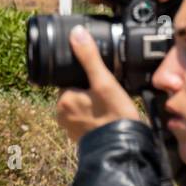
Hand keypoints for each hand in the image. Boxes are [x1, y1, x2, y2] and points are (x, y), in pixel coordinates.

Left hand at [56, 25, 141, 144]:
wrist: (123, 151)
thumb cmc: (114, 116)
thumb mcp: (104, 82)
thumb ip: (89, 58)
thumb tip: (76, 33)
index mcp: (62, 100)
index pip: (69, 79)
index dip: (86, 76)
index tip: (100, 80)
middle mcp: (61, 115)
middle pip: (75, 91)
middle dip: (90, 89)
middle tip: (109, 94)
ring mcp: (70, 128)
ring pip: (81, 105)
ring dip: (93, 103)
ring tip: (110, 105)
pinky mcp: (80, 138)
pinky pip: (87, 119)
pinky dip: (96, 116)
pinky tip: (109, 116)